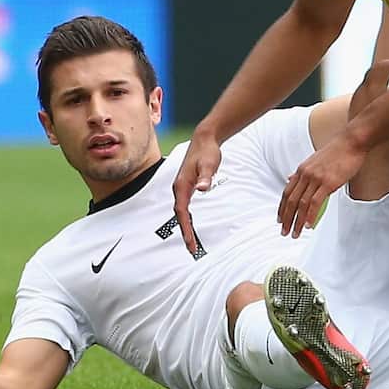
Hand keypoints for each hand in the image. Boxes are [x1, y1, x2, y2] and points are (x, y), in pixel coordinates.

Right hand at [173, 133, 221, 256]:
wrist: (204, 139)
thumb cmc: (207, 152)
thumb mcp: (209, 164)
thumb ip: (206, 177)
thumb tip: (201, 189)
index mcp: (181, 185)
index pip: (181, 212)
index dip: (186, 228)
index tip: (190, 242)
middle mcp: (178, 188)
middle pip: (180, 215)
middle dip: (185, 233)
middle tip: (192, 249)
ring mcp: (181, 187)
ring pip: (181, 212)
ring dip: (186, 227)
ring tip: (192, 242)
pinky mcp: (186, 186)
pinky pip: (185, 207)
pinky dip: (187, 218)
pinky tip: (192, 225)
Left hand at [278, 134, 367, 237]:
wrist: (350, 143)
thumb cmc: (336, 152)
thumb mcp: (314, 160)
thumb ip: (302, 172)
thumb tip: (289, 178)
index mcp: (301, 169)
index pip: (287, 192)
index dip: (282, 208)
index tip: (280, 220)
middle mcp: (305, 174)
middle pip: (291, 200)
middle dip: (286, 219)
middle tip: (284, 232)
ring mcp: (316, 178)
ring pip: (301, 204)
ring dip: (297, 221)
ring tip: (296, 233)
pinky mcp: (328, 183)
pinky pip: (315, 202)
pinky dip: (310, 215)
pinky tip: (309, 225)